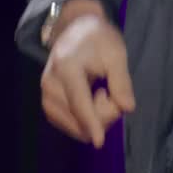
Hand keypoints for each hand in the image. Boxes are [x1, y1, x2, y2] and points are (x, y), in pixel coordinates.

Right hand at [40, 0, 134, 148]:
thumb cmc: (98, 39)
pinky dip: (85, 120)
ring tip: (101, 93)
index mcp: (66, 67)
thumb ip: (121, 81)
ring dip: (94, 118)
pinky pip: (69, 124)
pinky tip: (91, 101)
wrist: (75, 30)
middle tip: (111, 91)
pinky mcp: (47, 104)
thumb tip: (127, 108)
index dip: (91, 122)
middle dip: (103, 114)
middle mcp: (50, 83)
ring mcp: (45, 95)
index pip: (79, 101)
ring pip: (73, 125)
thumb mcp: (116, 53)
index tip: (99, 142)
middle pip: (79, 117)